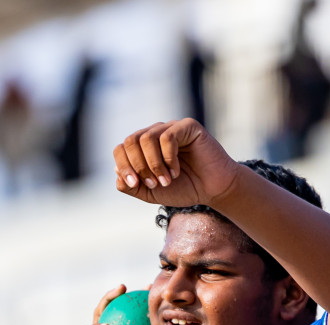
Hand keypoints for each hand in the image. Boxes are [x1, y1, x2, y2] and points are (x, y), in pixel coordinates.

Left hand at [113, 119, 240, 209]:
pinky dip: (168, 158)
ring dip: (154, 164)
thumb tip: (116, 174)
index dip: (123, 166)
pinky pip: (167, 137)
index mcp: (144, 148)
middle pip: (130, 141)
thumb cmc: (184, 188)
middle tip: (153, 183)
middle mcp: (155, 134)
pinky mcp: (187, 126)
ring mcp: (171, 128)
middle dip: (138, 166)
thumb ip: (132, 186)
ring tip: (167, 180)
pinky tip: (177, 171)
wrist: (213, 190)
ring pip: (146, 138)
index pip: (121, 148)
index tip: (135, 184)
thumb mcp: (152, 192)